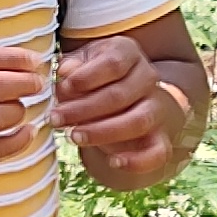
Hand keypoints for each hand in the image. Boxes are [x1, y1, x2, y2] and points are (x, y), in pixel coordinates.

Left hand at [53, 32, 202, 186]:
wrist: (124, 100)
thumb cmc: (93, 78)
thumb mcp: (80, 64)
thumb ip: (72, 67)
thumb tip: (67, 72)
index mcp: (128, 53)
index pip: (113, 63)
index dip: (87, 77)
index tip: (64, 87)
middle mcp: (147, 78)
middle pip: (120, 94)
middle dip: (83, 109)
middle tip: (56, 119)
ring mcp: (157, 108)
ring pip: (137, 121)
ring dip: (102, 132)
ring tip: (74, 136)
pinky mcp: (161, 137)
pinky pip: (158, 152)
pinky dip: (138, 161)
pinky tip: (114, 162)